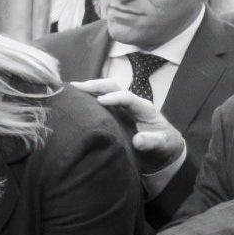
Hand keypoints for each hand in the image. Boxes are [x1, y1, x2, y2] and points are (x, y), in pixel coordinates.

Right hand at [70, 79, 185, 174]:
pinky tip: (74, 101)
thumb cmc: (163, 145)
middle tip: (76, 87)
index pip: (128, 97)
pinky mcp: (114, 113)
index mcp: (144, 108)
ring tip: (70, 91)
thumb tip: (138, 140)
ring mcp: (122, 107)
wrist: (163, 149)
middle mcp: (132, 103)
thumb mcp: (162, 145)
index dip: (114, 97)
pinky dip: (88, 99)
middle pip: (113, 86)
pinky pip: (100, 102)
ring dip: (89, 89)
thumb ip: (152, 142)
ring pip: (104, 91)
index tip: (100, 101)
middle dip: (96, 85)